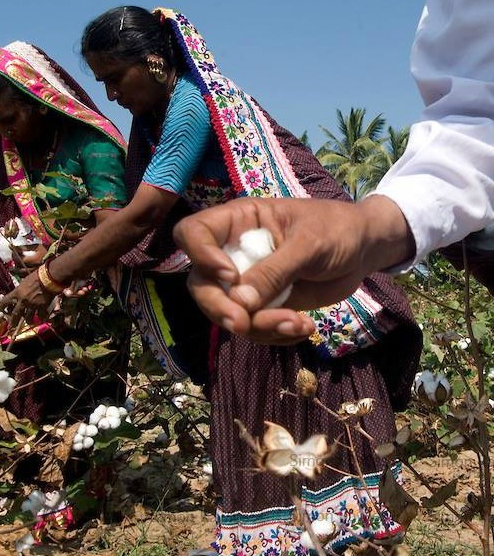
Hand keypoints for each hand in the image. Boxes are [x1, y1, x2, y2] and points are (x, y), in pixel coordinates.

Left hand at [0, 270, 54, 326]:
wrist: (49, 277)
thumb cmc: (37, 276)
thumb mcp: (24, 281)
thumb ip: (20, 289)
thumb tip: (18, 292)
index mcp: (17, 293)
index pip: (5, 302)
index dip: (1, 307)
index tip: (1, 309)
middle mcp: (23, 301)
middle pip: (15, 314)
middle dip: (12, 321)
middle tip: (11, 326)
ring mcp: (32, 305)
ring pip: (28, 318)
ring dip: (27, 321)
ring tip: (28, 322)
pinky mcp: (42, 307)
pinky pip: (40, 316)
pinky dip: (40, 317)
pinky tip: (40, 318)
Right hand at [173, 196, 413, 342]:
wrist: (363, 250)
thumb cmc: (336, 230)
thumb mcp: (309, 245)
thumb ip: (275, 271)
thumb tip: (240, 302)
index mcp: (238, 222)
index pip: (193, 233)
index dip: (200, 256)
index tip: (229, 276)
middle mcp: (233, 251)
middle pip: (200, 282)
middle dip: (219, 307)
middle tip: (244, 324)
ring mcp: (246, 280)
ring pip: (226, 311)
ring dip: (257, 326)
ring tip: (297, 325)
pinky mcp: (263, 303)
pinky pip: (253, 326)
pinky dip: (274, 334)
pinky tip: (303, 328)